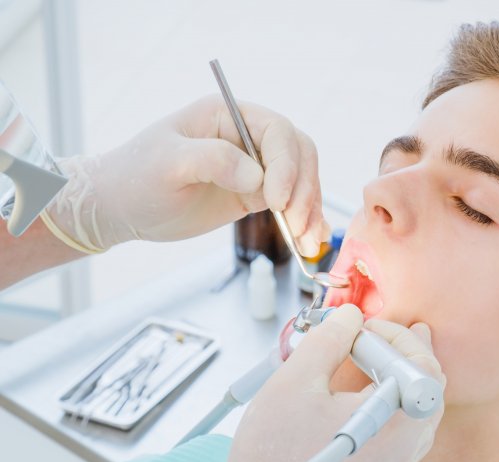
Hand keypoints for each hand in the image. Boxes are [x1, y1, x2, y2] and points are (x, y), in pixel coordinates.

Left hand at [42, 96, 327, 253]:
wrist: (122, 207)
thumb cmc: (136, 178)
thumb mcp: (168, 163)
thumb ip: (213, 160)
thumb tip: (257, 176)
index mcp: (227, 115)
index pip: (277, 131)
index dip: (285, 164)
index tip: (276, 200)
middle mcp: (247, 137)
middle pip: (299, 155)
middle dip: (304, 190)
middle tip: (296, 224)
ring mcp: (254, 166)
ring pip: (301, 181)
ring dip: (310, 210)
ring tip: (307, 242)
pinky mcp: (255, 193)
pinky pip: (291, 202)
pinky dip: (304, 220)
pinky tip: (308, 240)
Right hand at [212, 305, 444, 461]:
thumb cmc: (274, 458)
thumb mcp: (295, 381)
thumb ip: (329, 340)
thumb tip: (350, 317)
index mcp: (393, 423)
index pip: (422, 365)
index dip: (395, 336)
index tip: (363, 329)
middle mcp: (405, 449)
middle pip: (428, 386)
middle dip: (402, 351)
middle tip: (373, 334)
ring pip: (418, 408)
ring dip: (397, 375)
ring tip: (370, 354)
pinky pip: (404, 429)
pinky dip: (390, 401)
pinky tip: (364, 388)